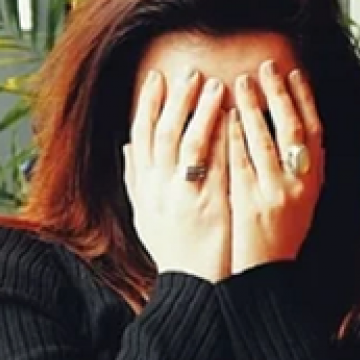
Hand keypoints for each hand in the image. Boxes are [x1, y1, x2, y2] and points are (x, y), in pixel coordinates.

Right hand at [124, 68, 230, 281]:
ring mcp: (183, 196)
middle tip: (188, 72)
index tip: (156, 79)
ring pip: (188, 141)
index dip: (148, 105)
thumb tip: (127, 149)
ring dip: (200, 110)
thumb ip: (136, 181)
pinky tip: (233, 116)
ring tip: (215, 84)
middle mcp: (158, 189)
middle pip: (162, 132)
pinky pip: (214, 162)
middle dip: (175, 99)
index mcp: (144, 189)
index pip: (140, 137)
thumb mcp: (145, 216)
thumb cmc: (175, 252)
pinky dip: (220, 136)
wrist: (193, 287)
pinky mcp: (209, 204)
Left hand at [228, 61, 324, 274]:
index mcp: (314, 181)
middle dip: (279, 93)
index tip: (293, 73)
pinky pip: (242, 160)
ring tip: (241, 82)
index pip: (315, 129)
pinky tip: (227, 116)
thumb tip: (297, 134)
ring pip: (267, 139)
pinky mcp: (251, 201)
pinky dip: (236, 135)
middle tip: (266, 67)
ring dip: (255, 106)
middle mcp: (300, 183)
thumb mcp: (301, 202)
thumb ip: (300, 170)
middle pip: (294, 127)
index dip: (305, 98)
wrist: (266, 277)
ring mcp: (276, 191)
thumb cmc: (279, 239)